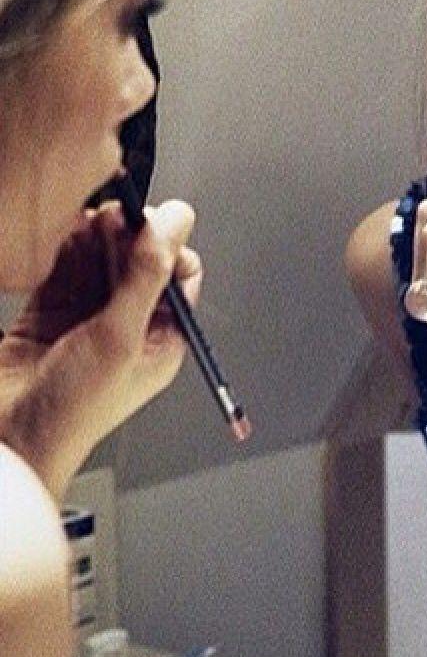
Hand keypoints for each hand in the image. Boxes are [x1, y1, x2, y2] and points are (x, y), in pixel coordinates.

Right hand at [0, 200, 200, 499]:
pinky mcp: (49, 313)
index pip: (179, 277)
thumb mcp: (120, 337)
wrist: (11, 440)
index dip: (168, 245)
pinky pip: (63, 269)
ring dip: (98, 237)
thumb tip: (175, 225)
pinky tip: (66, 232)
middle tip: (117, 215)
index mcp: (162, 340)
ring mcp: (87, 319)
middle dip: (130, 235)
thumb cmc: (73, 412)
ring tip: (93, 219)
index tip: (152, 221)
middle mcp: (129, 327)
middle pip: (139, 262)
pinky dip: (65, 248)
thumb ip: (147, 275)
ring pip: (100, 261)